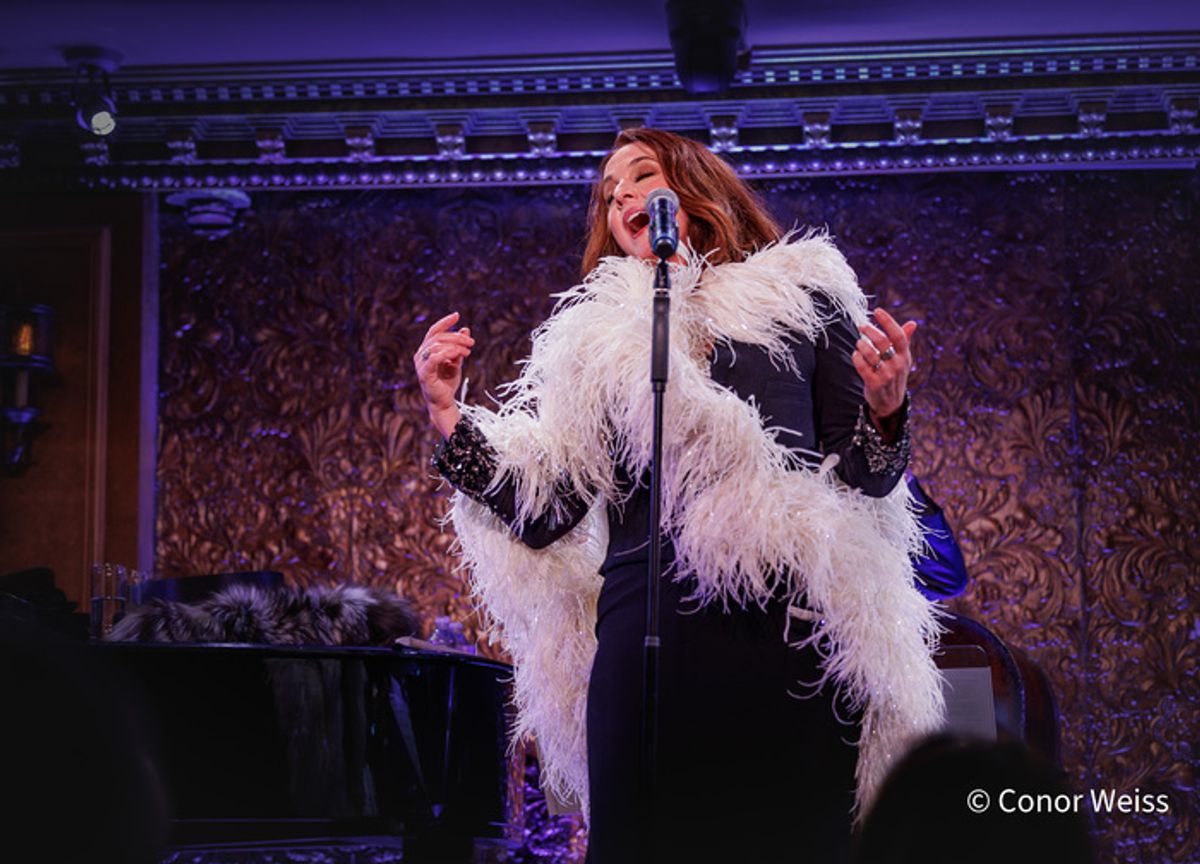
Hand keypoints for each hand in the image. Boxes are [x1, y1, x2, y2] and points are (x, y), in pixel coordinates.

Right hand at [414, 311, 474, 438]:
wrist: (444, 402)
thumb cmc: (447, 382)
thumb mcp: (457, 361)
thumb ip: (459, 346)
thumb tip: (465, 329)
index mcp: (427, 350)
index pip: (434, 331)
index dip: (445, 322)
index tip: (457, 315)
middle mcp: (421, 355)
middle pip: (437, 337)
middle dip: (456, 337)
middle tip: (471, 342)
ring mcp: (421, 364)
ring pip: (436, 345)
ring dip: (455, 346)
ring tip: (468, 351)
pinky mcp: (424, 374)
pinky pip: (434, 358)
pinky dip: (447, 353)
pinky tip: (459, 354)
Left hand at [851, 307, 917, 426]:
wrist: (890, 402)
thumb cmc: (894, 375)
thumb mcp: (902, 359)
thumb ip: (905, 340)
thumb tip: (913, 323)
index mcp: (905, 355)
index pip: (898, 335)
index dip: (888, 321)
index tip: (877, 311)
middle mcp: (898, 365)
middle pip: (882, 342)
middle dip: (870, 331)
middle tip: (861, 326)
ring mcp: (887, 375)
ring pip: (870, 354)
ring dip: (861, 345)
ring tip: (859, 343)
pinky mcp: (875, 384)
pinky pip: (862, 367)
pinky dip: (857, 358)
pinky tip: (856, 354)